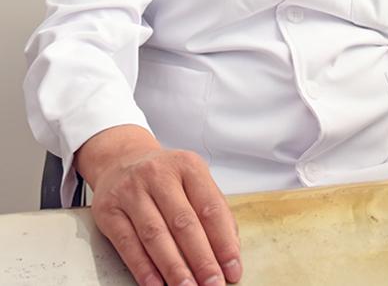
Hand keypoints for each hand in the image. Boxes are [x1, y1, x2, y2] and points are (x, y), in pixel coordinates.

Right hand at [74, 125, 241, 285]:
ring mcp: (131, 191)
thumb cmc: (164, 176)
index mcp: (187, 166)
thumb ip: (214, 210)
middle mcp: (159, 174)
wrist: (121, 160)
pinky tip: (156, 284)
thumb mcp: (193, 180)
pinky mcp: (108, 210)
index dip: (223, 242)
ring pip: (155, 235)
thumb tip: (230, 250)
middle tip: (213, 285)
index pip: (210, 208)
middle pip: (183, 223)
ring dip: (173, 268)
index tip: (232, 269)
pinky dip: (143, 268)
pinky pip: (127, 243)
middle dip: (201, 260)